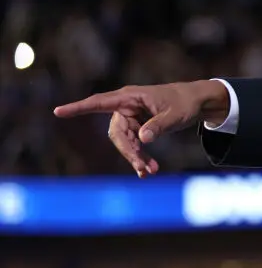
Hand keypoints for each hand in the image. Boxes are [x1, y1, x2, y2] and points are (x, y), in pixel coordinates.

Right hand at [53, 81, 229, 177]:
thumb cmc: (185, 103)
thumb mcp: (175, 115)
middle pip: (116, 133)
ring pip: (124, 142)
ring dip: (135, 157)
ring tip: (151, 171)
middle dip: (128, 152)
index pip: (99, 102)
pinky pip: (132, 144)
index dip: (78, 108)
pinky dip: (138, 157)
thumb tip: (141, 139)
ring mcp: (130, 117)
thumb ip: (158, 126)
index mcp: (130, 97)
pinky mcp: (136, 126)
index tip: (58, 112)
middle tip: (145, 168)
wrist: (196, 102)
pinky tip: (147, 171)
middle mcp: (126, 106)